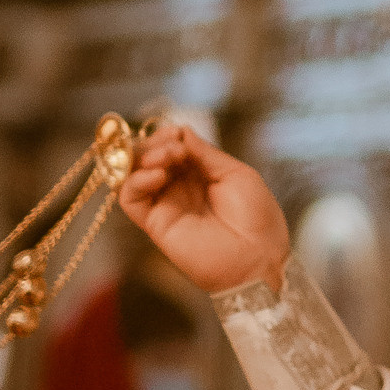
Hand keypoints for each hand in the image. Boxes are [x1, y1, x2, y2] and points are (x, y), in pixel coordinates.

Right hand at [118, 124, 288, 295]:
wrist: (259, 258)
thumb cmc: (257, 218)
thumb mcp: (236, 174)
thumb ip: (206, 154)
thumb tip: (181, 131)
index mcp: (201, 175)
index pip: (171, 146)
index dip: (169, 136)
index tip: (178, 133)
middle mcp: (179, 188)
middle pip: (149, 157)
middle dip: (155, 144)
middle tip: (172, 146)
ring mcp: (166, 206)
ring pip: (134, 174)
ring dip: (144, 158)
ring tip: (166, 158)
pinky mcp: (156, 225)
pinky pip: (130, 200)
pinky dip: (135, 181)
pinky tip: (157, 176)